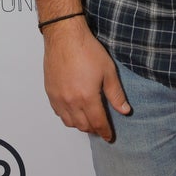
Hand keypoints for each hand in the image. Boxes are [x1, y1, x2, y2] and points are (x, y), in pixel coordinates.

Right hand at [43, 16, 130, 141]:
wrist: (65, 38)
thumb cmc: (88, 51)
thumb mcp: (108, 71)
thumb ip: (116, 94)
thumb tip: (124, 110)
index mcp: (87, 98)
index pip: (97, 122)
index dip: (104, 131)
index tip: (109, 137)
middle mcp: (71, 102)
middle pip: (82, 125)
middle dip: (93, 129)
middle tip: (100, 128)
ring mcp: (58, 99)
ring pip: (69, 122)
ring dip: (80, 125)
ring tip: (88, 121)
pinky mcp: (50, 93)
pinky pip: (59, 113)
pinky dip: (67, 117)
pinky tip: (73, 111)